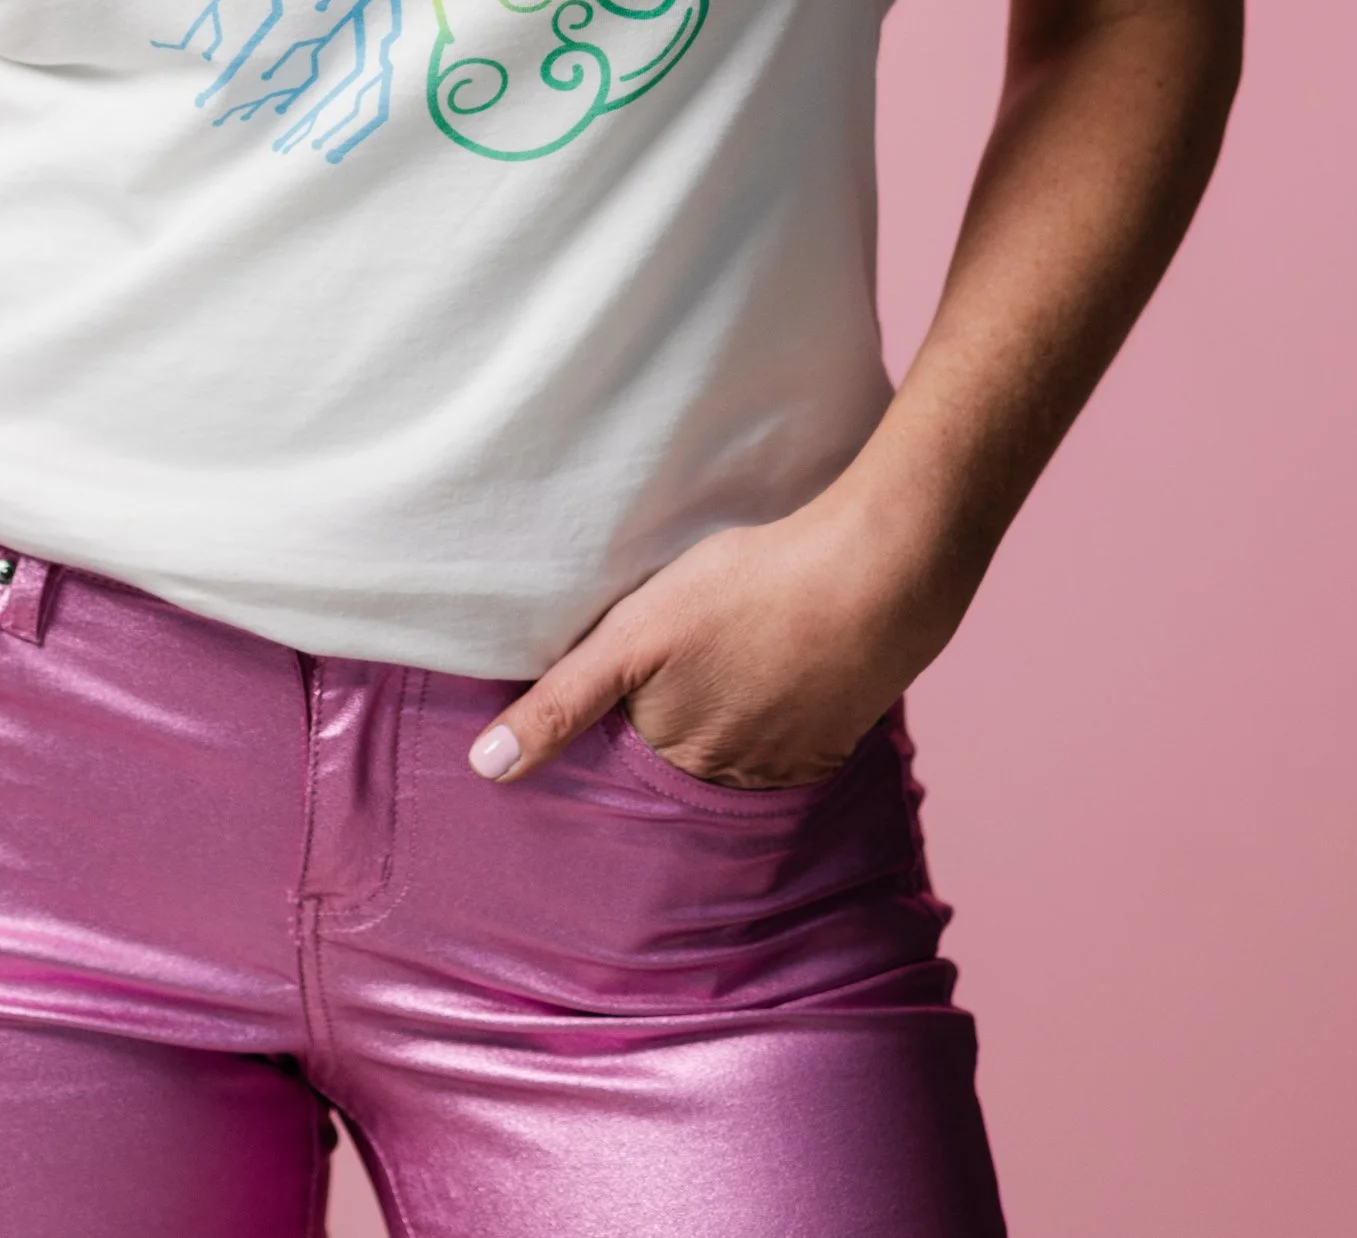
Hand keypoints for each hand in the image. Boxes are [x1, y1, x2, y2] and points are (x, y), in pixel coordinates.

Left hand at [469, 485, 955, 789]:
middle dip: (664, 727)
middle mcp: (727, 777)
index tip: (611, 698)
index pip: (620, 757)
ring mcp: (786, 761)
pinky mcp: (832, 738)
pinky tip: (771, 671)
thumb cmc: (746, 592)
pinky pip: (784, 743)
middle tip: (675, 667)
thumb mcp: (635, 634)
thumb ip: (562, 702)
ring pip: (731, 751)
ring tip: (723, 664)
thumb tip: (485, 771)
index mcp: (673, 754)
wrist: (871, 578)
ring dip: (721, 721)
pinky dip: (771, 716)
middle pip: (675, 759)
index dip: (609, 727)